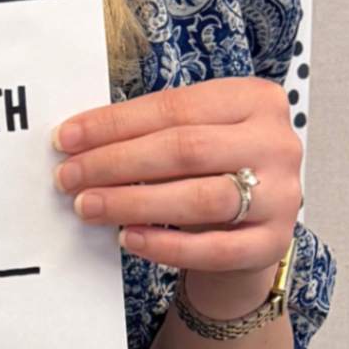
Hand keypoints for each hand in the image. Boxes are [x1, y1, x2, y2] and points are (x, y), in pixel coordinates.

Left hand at [52, 77, 301, 284]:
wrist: (253, 227)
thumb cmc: (214, 171)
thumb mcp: (196, 136)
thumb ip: (153, 131)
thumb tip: (79, 141)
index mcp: (256, 100)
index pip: (175, 106)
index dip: (115, 123)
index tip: (68, 138)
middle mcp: (276, 143)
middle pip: (186, 149)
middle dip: (116, 162)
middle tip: (69, 176)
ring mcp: (281, 195)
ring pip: (200, 198)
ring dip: (133, 202)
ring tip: (88, 206)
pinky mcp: (273, 242)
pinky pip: (213, 249)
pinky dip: (165, 245)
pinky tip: (128, 238)